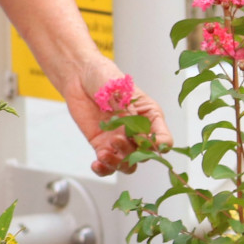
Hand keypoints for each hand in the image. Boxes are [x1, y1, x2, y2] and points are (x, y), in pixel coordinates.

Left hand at [64, 58, 171, 175]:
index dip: (157, 146)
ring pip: (127, 163)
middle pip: (144, 155)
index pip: (163, 139)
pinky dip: (104, 168)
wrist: (79, 75)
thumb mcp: (119, 91)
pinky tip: (97, 164)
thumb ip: (126, 112)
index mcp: (150, 116)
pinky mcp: (101, 144)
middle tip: (116, 140)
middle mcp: (137, 131)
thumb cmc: (104, 76)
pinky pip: (107, 163)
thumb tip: (132, 133)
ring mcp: (119, 139)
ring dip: (118, 164)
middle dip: (132, 153)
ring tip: (104, 154)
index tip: (145, 142)